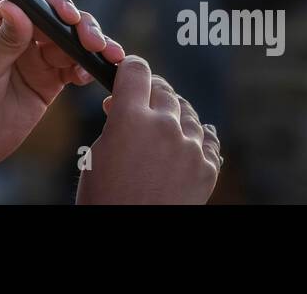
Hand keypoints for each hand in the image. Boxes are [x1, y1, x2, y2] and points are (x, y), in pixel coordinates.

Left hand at [0, 0, 123, 165]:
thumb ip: (3, 40)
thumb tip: (15, 6)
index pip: (29, 0)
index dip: (54, 4)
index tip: (69, 16)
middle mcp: (18, 30)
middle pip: (56, 18)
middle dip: (80, 26)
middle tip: (93, 41)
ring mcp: (35, 53)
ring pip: (70, 40)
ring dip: (91, 45)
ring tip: (106, 54)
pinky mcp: (49, 78)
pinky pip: (73, 66)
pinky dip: (86, 68)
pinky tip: (88, 74)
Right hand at [77, 57, 221, 204]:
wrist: (133, 237)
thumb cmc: (105, 197)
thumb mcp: (98, 152)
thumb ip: (117, 121)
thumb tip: (124, 105)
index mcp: (130, 118)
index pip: (136, 70)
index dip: (130, 69)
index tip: (128, 74)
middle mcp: (164, 126)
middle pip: (164, 90)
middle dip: (152, 94)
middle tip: (143, 105)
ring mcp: (190, 148)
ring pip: (188, 113)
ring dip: (175, 116)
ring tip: (165, 127)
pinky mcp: (207, 169)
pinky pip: (209, 141)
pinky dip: (200, 138)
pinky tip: (195, 138)